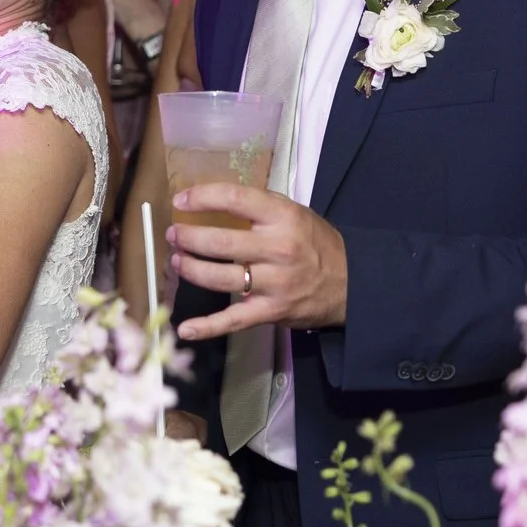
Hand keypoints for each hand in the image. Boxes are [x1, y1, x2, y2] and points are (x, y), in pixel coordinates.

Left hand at [165, 183, 349, 338]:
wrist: (351, 283)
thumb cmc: (315, 243)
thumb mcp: (294, 213)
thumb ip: (258, 208)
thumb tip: (211, 202)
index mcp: (283, 218)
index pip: (235, 199)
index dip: (203, 198)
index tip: (182, 199)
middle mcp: (278, 249)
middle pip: (221, 242)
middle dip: (189, 238)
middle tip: (174, 235)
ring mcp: (274, 283)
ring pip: (220, 278)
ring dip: (191, 269)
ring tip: (177, 261)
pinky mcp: (271, 311)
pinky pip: (233, 321)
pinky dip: (207, 327)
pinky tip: (185, 328)